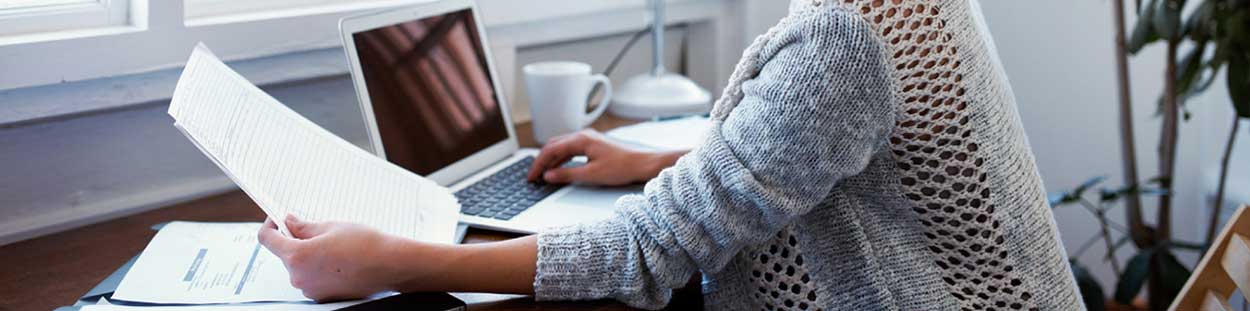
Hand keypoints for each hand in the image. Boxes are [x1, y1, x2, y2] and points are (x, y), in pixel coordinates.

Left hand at [258, 215, 438, 301]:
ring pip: (299, 267)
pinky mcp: (323, 296)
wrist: (391, 266)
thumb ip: (303, 226)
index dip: (270, 225)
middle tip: (317, 230)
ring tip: (335, 247)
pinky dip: (319, 268)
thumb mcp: (331, 227)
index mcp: (297, 256)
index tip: (278, 220)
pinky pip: (312, 278)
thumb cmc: (366, 245)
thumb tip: (288, 223)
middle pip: (285, 254)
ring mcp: (311, 290)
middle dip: (295, 240)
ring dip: (309, 255)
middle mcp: (299, 278)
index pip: (267, 239)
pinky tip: (339, 261)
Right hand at [527, 130, 685, 185]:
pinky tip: (558, 169)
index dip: (538, 164)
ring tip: (543, 174)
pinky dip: (561, 159)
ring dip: (551, 160)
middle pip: (553, 146)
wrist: (643, 163)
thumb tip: (549, 176)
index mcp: (580, 140)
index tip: (531, 176)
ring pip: (561, 148)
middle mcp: (583, 136)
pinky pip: (571, 150)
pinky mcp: (593, 145)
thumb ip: (567, 175)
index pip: (551, 150)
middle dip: (541, 161)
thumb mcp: (591, 175)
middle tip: (533, 176)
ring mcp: (588, 139)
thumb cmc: (622, 167)